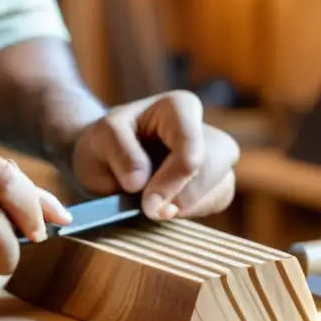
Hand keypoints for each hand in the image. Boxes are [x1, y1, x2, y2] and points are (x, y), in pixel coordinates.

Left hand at [70, 91, 239, 219]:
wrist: (107, 161)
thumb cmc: (104, 145)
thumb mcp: (99, 140)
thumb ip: (119, 153)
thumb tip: (140, 181)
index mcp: (179, 107)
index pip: (190, 147)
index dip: (171, 182)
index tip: (148, 206)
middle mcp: (204, 127)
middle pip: (212, 168)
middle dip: (182, 198)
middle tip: (149, 211)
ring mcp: (216, 155)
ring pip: (220, 187)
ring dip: (185, 207)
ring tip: (152, 205)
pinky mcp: (218, 180)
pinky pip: (218, 201)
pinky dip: (192, 213)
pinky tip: (166, 207)